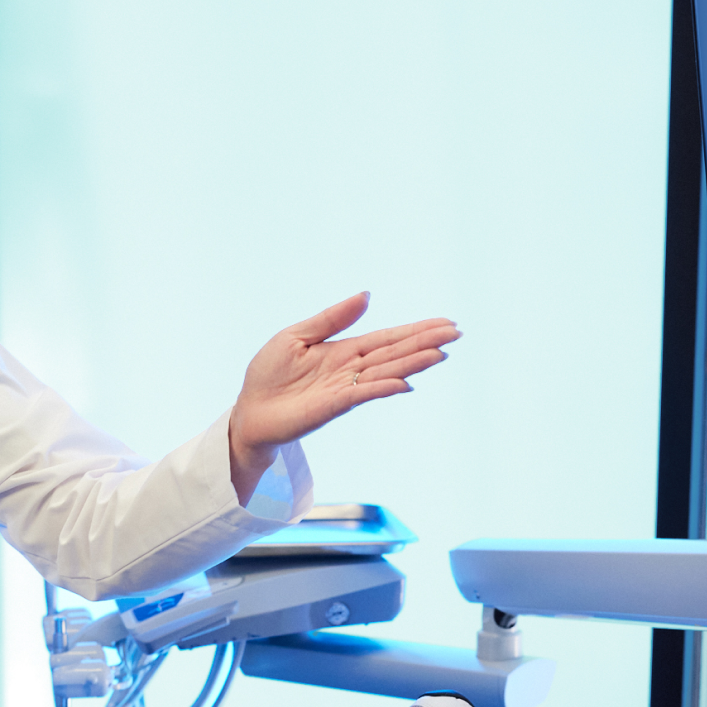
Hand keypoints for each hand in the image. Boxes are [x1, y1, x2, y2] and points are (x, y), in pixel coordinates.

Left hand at [227, 293, 460, 502]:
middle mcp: (351, 370)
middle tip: (456, 333)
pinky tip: (404, 383)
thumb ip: (332, 318)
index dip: (415, 330)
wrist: (249, 410)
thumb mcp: (297, 335)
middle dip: (425, 342)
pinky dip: (382, 388)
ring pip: (385, 372)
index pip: (387, 338)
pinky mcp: (332, 405)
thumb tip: (367, 295)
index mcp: (344, 351)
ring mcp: (344, 389)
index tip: (444, 322)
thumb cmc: (268, 375)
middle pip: (394, 353)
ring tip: (440, 353)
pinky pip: (362, 394)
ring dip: (413, 363)